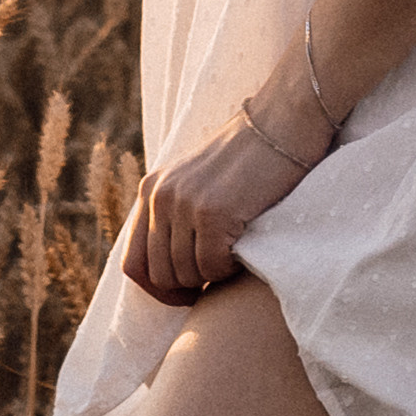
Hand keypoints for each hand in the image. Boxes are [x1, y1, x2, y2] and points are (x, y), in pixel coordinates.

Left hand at [122, 94, 317, 305]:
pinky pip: (212, 268)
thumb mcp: (195, 179)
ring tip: (233, 253)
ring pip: (186, 275)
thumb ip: (173, 212)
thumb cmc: (247, 156)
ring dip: (211, 276)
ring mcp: (185, 205)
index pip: (133, 262)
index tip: (184, 293)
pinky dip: (229, 269)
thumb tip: (164, 268)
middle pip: (159, 275)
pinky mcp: (213, 214)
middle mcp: (160, 196)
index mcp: (151, 189)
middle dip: (188, 285)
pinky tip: (243, 248)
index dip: (156, 289)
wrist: (282, 122)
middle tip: (217, 272)